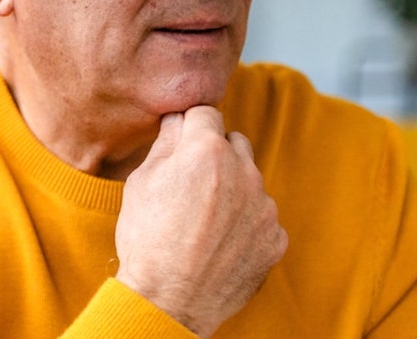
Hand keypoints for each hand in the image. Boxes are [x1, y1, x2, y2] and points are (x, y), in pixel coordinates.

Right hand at [114, 106, 286, 336]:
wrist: (169, 302)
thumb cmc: (147, 240)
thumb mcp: (142, 182)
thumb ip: (166, 143)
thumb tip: (177, 120)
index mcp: (207, 151)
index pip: (206, 113)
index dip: (190, 127)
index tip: (181, 144)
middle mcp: (244, 172)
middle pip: (234, 142)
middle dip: (215, 154)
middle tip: (191, 183)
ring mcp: (264, 206)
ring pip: (250, 181)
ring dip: (232, 190)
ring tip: (203, 220)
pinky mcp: (275, 237)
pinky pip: (261, 217)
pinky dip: (245, 224)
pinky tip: (220, 243)